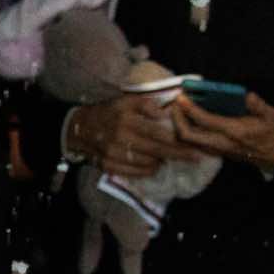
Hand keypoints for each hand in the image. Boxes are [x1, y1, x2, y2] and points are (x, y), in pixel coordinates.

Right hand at [66, 93, 200, 177]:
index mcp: (126, 119)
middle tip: (196, 158)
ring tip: (168, 158)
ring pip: (148, 163)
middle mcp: (120, 138)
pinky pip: (135, 173)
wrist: (78, 129)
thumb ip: (146, 104)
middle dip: (179, 155)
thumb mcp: (125, 100)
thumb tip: (165, 114)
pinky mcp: (108, 166)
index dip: (179, 142)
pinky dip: (148, 170)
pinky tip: (153, 165)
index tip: (195, 146)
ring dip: (162, 161)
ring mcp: (113, 154)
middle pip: (157, 151)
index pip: (159, 134)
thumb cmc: (107, 112)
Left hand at [171, 89, 273, 172]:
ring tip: (178, 109)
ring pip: (189, 141)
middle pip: (188, 135)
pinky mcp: (216, 152)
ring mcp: (217, 149)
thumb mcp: (270, 116)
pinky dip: (186, 131)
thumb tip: (247, 95)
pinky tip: (187, 119)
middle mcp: (221, 143)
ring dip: (179, 125)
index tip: (181, 96)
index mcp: (234, 131)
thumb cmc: (273, 133)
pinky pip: (194, 143)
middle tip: (175, 103)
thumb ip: (258, 105)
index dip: (190, 108)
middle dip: (177, 118)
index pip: (205, 121)